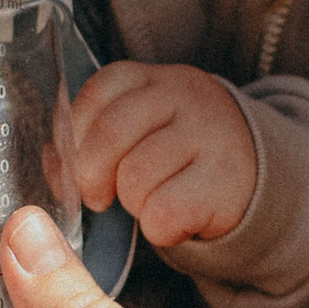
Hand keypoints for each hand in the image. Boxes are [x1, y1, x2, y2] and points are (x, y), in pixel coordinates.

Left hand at [71, 61, 261, 252]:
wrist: (253, 173)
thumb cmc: (176, 156)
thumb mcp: (135, 133)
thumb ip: (88, 142)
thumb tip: (55, 167)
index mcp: (150, 79)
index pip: (95, 93)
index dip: (75, 137)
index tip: (80, 164)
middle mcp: (183, 95)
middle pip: (110, 134)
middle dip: (91, 177)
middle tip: (100, 197)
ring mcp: (209, 134)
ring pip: (135, 178)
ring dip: (133, 204)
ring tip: (151, 200)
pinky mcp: (226, 180)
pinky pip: (164, 212)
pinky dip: (160, 228)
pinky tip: (175, 219)